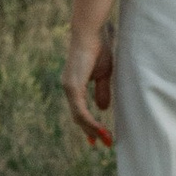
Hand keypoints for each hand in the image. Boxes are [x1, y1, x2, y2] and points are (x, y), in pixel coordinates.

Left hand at [63, 27, 115, 148]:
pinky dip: (90, 122)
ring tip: (107, 140)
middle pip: (78, 117)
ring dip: (93, 130)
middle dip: (91, 131)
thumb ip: (102, 90)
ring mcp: (69, 87)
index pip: (79, 110)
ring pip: (78, 117)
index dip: (88, 125)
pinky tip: (100, 130)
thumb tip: (102, 108)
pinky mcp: (73, 86)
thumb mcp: (104, 74)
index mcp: (74, 85)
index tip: (95, 139)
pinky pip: (80, 111)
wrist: (91, 32)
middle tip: (105, 143)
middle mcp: (68, 87)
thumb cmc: (98, 48)